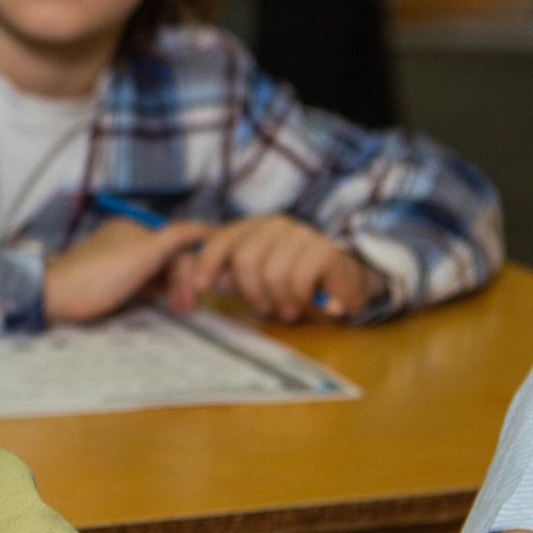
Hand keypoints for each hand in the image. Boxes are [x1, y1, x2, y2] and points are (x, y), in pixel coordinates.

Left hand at [43, 218, 213, 323]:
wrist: (55, 299)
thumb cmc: (100, 275)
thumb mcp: (145, 253)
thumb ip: (177, 237)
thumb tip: (209, 228)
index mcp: (135, 227)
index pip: (178, 240)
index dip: (194, 261)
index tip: (204, 284)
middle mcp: (128, 241)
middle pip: (169, 258)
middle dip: (183, 279)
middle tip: (188, 304)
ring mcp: (120, 263)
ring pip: (159, 273)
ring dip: (173, 289)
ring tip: (180, 307)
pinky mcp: (113, 283)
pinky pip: (144, 285)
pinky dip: (156, 294)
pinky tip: (163, 305)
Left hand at [163, 216, 381, 321]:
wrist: (341, 286)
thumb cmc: (289, 285)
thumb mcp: (251, 281)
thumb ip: (225, 277)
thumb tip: (190, 285)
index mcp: (251, 228)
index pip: (221, 239)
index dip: (208, 262)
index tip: (201, 287)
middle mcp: (274, 225)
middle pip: (245, 258)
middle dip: (250, 290)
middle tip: (263, 306)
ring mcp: (300, 233)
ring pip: (271, 272)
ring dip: (276, 298)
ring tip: (284, 307)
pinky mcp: (323, 249)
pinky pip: (297, 279)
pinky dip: (296, 298)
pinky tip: (300, 303)